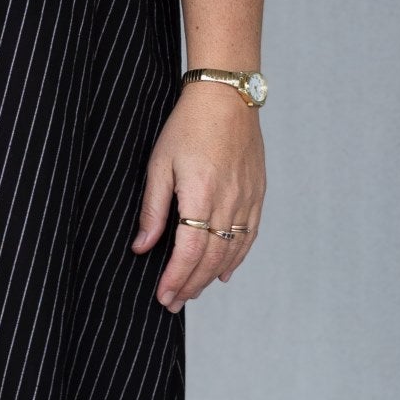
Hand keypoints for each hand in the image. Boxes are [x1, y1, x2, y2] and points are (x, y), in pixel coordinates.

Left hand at [132, 80, 266, 309]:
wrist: (227, 97)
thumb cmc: (188, 125)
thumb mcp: (159, 164)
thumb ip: (153, 208)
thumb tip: (143, 246)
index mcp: (201, 195)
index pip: (189, 251)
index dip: (176, 278)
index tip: (163, 295)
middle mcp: (229, 202)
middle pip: (211, 258)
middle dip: (190, 284)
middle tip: (172, 302)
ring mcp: (247, 199)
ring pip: (231, 251)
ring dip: (211, 276)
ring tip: (192, 291)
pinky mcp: (257, 193)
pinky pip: (249, 235)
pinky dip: (236, 258)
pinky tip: (224, 272)